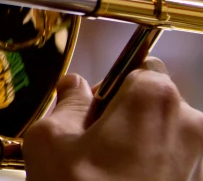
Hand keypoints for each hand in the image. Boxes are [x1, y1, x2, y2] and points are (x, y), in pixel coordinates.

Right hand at [23, 58, 202, 180]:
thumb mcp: (50, 140)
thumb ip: (65, 102)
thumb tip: (74, 87)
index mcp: (154, 99)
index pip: (137, 68)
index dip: (111, 88)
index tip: (91, 109)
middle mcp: (188, 124)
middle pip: (154, 103)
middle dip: (125, 117)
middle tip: (91, 145)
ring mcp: (197, 160)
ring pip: (163, 136)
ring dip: (137, 146)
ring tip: (104, 172)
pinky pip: (170, 165)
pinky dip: (148, 171)